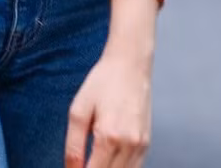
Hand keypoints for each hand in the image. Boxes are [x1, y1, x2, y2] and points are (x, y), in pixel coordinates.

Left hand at [65, 47, 152, 167]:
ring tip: (93, 162)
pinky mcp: (147, 143)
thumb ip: (73, 147)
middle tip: (81, 165)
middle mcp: (129, 144)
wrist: (130, 64)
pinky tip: (108, 162)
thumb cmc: (103, 83)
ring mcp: (141, 145)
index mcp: (109, 137)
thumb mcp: (78, 111)